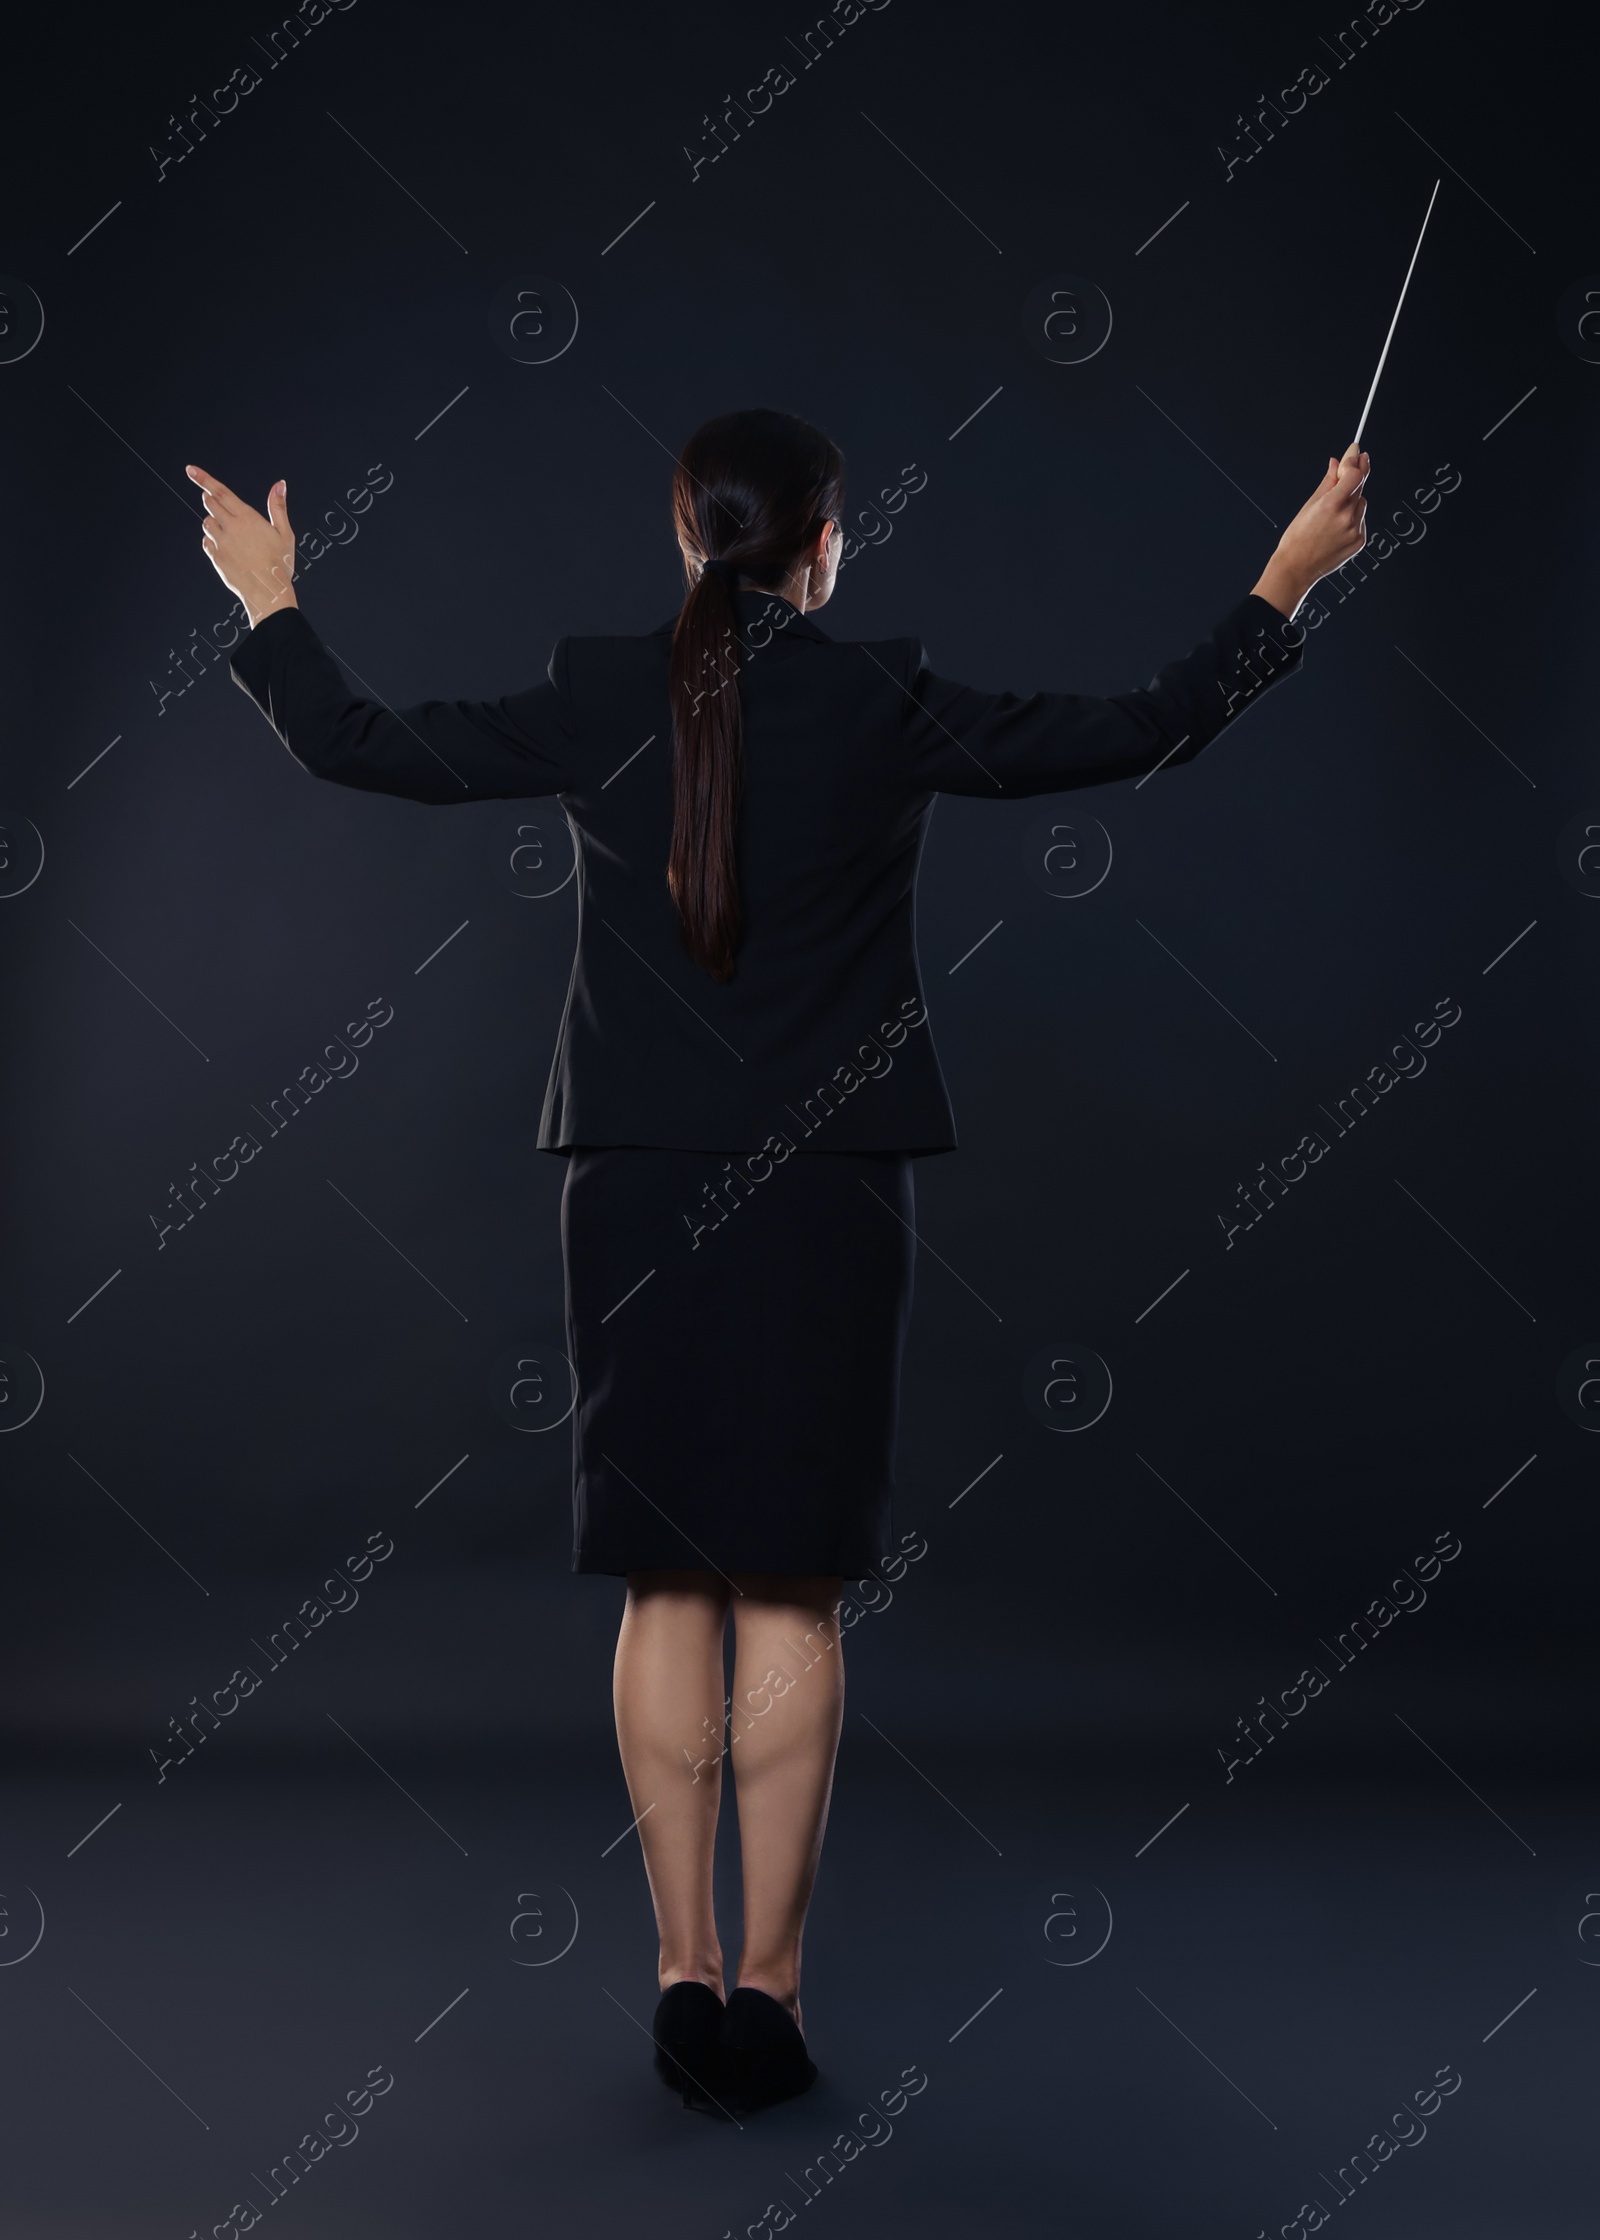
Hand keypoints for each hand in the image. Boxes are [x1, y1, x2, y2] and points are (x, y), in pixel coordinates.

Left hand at [186, 465, 297, 626]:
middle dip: (211, 499)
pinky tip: (224, 546)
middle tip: (217, 503)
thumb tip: (280, 484)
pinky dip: (211, 540)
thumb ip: (278, 507)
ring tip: (228, 530)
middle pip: (210, 504)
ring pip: (207, 523)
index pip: (220, 492)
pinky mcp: (216, 557)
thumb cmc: (280, 563)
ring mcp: (221, 543)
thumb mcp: (284, 533)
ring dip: (213, 521)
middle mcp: (230, 527)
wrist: (268, 592)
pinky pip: (207, 542)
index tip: (190, 470)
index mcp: (247, 517)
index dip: (204, 479)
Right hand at [1251, 442, 1368, 617]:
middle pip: (1360, 486)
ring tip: (1334, 511)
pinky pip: (1361, 519)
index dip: (1355, 460)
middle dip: (1357, 473)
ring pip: (1361, 503)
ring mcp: (1355, 530)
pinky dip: (1354, 517)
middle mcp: (1346, 517)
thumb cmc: (1297, 538)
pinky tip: (1337, 526)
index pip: (1354, 474)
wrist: (1296, 568)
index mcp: (1331, 505)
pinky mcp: (1360, 541)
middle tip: (1358, 459)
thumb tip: (1336, 463)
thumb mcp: (1309, 505)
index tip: (1356, 450)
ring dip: (1353, 499)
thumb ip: (1328, 482)